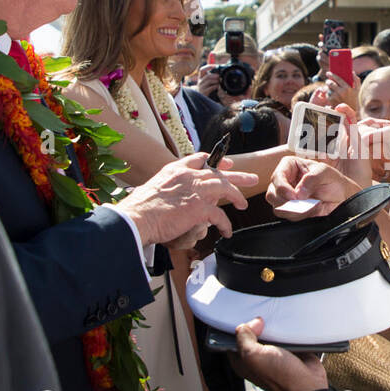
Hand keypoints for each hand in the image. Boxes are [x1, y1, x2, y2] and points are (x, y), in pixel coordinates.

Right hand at [120, 153, 257, 244]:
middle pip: (218, 172)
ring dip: (236, 196)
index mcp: (176, 169)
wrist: (137, 217)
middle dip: (237, 175)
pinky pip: (219, 215)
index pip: (200, 159)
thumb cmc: (140, 208)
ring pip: (224, 188)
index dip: (215, 162)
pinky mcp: (199, 208)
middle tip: (251, 178)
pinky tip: (227, 231)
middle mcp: (188, 176)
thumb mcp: (154, 187)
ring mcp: (196, 191)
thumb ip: (169, 188)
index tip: (225, 165)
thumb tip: (175, 197)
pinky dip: (225, 224)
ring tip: (243, 205)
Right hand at [196, 68, 220, 99]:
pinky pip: (210, 88)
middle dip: (214, 75)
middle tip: (219, 76)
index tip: (214, 66)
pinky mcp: (204, 92)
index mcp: (201, 78)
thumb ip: (212, 78)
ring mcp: (201, 87)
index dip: (208, 67)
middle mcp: (200, 82)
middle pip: (207, 76)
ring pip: (208, 81)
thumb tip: (220, 74)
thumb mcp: (207, 83)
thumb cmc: (206, 90)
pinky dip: (215, 86)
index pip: (202, 70)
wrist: (199, 100)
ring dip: (216, 80)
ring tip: (220, 81)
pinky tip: (218, 87)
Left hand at [230, 317, 327, 390]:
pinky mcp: (289, 351)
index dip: (239, 328)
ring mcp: (274, 355)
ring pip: (270, 334)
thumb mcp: (253, 355)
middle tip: (263, 321)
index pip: (234, 340)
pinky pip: (286, 336)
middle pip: (252, 335)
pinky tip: (288, 328)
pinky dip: (287, 331)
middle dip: (257, 326)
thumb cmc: (281, 377)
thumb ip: (245, 338)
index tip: (247, 320)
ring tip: (277, 323)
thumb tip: (251, 324)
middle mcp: (258, 359)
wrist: (307, 385)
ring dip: (274, 328)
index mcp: (243, 362)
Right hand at [266, 156, 360, 219]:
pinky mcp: (290, 210)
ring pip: (277, 207)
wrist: (342, 198)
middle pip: (272, 193)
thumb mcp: (326, 173)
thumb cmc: (334, 181)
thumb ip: (312, 179)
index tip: (294, 196)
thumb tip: (298, 193)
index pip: (277, 176)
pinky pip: (286, 216)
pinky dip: (298, 216)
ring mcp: (286, 197)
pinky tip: (311, 211)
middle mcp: (285, 180)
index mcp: (290, 165)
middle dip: (286, 201)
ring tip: (312, 205)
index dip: (282, 187)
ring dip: (293, 210)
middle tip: (302, 203)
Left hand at [323, 72, 358, 111]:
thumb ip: (356, 80)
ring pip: (328, 89)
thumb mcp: (357, 90)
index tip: (328, 73)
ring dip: (327, 87)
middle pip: (330, 83)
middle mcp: (341, 92)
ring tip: (330, 88)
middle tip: (328, 81)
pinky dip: (328, 93)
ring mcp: (335, 97)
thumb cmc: (354, 99)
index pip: (337, 79)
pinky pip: (327, 94)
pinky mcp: (331, 101)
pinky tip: (331, 94)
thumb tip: (352, 72)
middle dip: (328, 81)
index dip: (332, 75)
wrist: (350, 111)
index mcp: (347, 88)